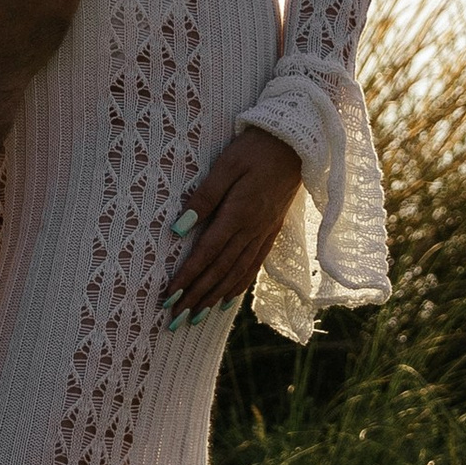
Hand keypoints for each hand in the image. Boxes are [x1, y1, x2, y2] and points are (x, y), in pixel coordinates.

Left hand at [163, 128, 303, 315]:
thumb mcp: (226, 165)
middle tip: (175, 319)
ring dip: (214, 297)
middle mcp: (252, 230)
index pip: (207, 254)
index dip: (188, 277)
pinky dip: (238, 286)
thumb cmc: (255, 149)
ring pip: (237, 274)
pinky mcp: (271, 231)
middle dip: (196, 297)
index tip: (170, 297)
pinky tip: (226, 299)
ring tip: (196, 317)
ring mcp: (264, 233)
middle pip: (220, 271)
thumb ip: (204, 197)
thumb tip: (178, 228)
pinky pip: (253, 266)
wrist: (296, 145)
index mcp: (238, 214)